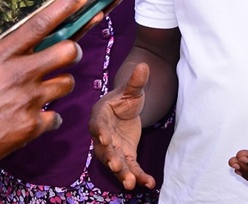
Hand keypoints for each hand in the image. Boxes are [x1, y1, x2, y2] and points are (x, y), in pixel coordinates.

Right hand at [0, 0, 88, 172]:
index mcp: (0, 58)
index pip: (37, 26)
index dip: (62, 8)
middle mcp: (18, 75)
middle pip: (67, 52)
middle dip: (73, 51)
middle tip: (69, 55)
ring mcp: (28, 101)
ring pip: (66, 83)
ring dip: (61, 84)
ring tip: (50, 88)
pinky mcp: (31, 127)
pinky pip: (55, 118)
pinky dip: (49, 120)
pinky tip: (39, 120)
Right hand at [89, 62, 155, 189]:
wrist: (127, 109)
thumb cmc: (125, 98)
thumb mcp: (132, 89)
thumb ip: (136, 81)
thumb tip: (143, 65)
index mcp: (100, 117)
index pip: (98, 125)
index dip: (101, 132)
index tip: (105, 139)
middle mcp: (103, 136)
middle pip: (104, 150)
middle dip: (110, 159)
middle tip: (117, 167)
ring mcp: (113, 149)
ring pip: (115, 163)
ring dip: (122, 174)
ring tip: (130, 184)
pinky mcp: (125, 156)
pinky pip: (131, 168)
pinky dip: (139, 176)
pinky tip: (149, 183)